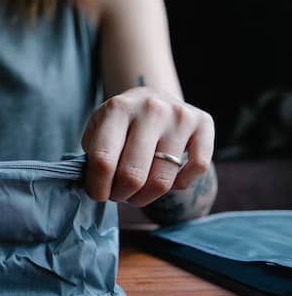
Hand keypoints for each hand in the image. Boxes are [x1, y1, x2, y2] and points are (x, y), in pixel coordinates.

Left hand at [81, 87, 214, 206]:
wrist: (151, 98)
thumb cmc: (120, 123)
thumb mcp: (97, 130)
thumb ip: (93, 156)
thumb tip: (98, 189)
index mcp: (118, 108)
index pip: (103, 161)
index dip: (98, 187)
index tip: (98, 194)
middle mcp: (151, 108)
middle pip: (132, 175)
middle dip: (120, 195)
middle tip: (118, 194)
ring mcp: (179, 115)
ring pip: (162, 180)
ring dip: (145, 197)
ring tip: (136, 192)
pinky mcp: (203, 122)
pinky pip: (197, 169)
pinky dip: (180, 184)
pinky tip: (168, 179)